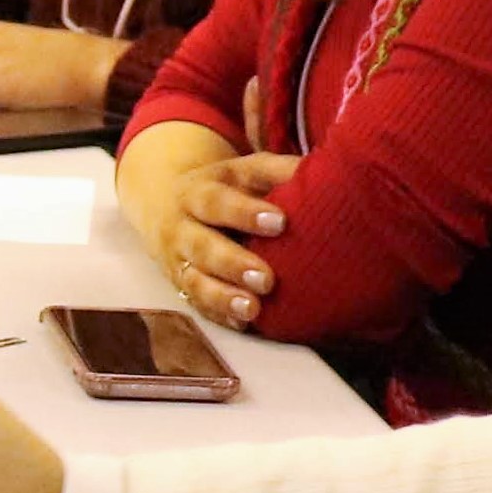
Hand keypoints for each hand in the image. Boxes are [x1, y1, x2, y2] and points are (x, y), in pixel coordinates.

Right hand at [120, 129, 294, 329]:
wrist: (166, 205)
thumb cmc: (226, 188)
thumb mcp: (244, 170)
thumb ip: (278, 170)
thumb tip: (326, 169)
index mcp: (200, 191)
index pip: (218, 201)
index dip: (245, 212)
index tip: (281, 223)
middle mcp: (182, 226)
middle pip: (202, 246)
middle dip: (233, 264)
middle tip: (267, 280)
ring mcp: (178, 259)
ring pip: (195, 280)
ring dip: (223, 297)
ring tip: (253, 309)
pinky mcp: (181, 285)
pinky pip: (196, 304)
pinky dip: (219, 315)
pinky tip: (243, 323)